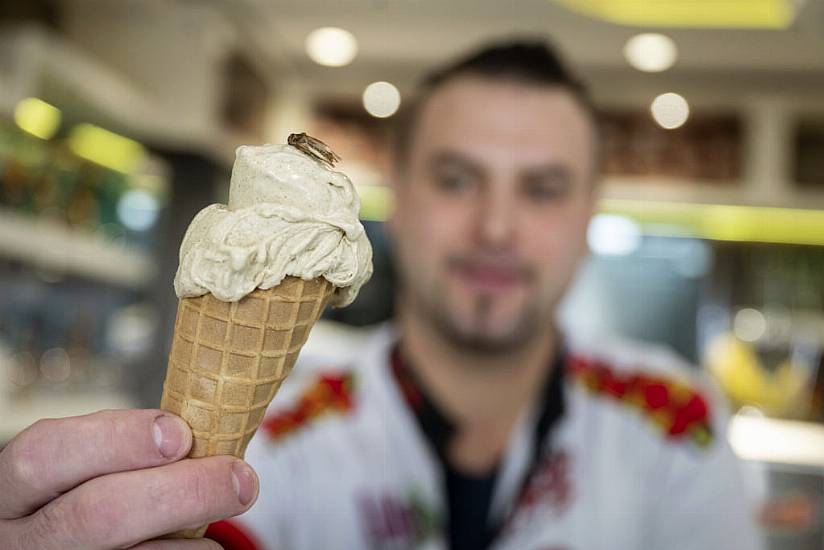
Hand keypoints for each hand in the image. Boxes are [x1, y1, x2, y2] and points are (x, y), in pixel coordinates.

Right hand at [0, 409, 258, 548]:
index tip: (180, 432)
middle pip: (97, 514)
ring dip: (194, 528)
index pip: (46, 454)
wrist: (58, 549)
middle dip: (180, 490)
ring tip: (232, 502)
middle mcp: (20, 539)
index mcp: (14, 487)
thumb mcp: (74, 470)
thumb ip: (119, 450)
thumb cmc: (78, 496)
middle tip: (239, 476)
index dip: (117, 438)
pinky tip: (202, 543)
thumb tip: (202, 427)